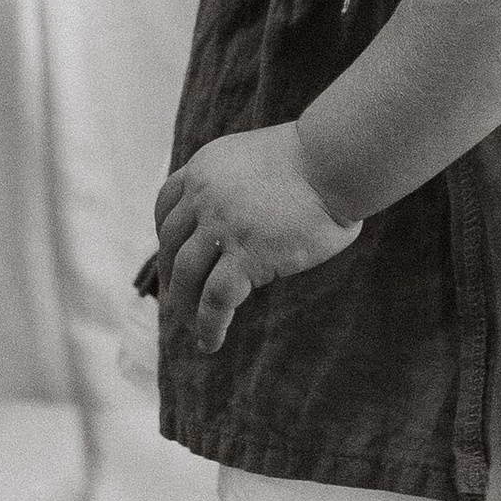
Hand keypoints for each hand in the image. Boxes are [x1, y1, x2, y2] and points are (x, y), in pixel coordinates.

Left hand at [153, 124, 359, 356]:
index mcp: (204, 168)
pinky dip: (209, 325)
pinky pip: (216, 299)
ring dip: (184, 305)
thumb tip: (242, 220)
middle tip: (176, 300)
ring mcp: (222, 226)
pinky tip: (210, 342)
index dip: (165, 238)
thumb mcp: (257, 160)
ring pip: (187, 275)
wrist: (335, 159)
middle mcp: (204, 195)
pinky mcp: (247, 255)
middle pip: (171, 244)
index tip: (171, 257)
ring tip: (192, 327)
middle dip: (171, 277)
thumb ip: (239, 186)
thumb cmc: (316, 160)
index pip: (166, 206)